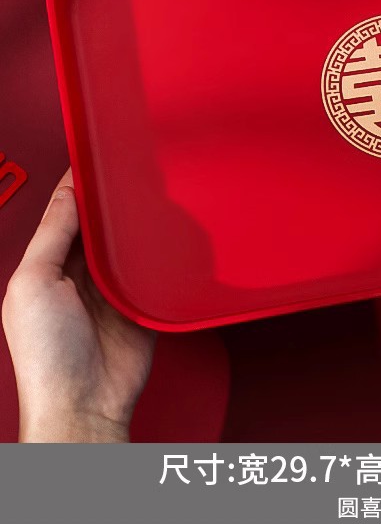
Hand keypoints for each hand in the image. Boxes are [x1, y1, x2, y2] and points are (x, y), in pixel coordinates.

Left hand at [2, 170, 155, 441]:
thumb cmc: (49, 357)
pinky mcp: (141, 302)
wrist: (86, 401)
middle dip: (111, 200)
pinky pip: (153, 268)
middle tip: (130, 173)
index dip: (78, 185)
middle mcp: (80, 274)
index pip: (65, 213)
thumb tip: (67, 194)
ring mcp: (112, 288)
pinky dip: (159, 253)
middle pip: (100, 224)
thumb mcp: (34, 284)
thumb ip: (52, 236)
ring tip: (149, 199)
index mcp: (47, 266)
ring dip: (136, 225)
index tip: (95, 159)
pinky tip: (165, 237)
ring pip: (127, 242)